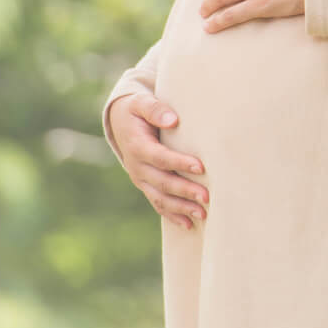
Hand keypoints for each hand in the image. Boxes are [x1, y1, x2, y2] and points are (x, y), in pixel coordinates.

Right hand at [111, 94, 207, 229]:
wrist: (120, 122)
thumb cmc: (137, 110)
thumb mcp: (142, 102)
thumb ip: (155, 109)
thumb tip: (172, 119)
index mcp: (137, 146)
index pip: (160, 157)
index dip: (179, 163)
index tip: (201, 167)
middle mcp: (137, 166)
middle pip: (162, 182)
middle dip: (185, 191)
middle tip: (207, 196)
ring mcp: (141, 178)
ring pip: (160, 197)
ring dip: (181, 208)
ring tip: (203, 214)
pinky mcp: (146, 185)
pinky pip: (158, 203)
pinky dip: (172, 215)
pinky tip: (189, 224)